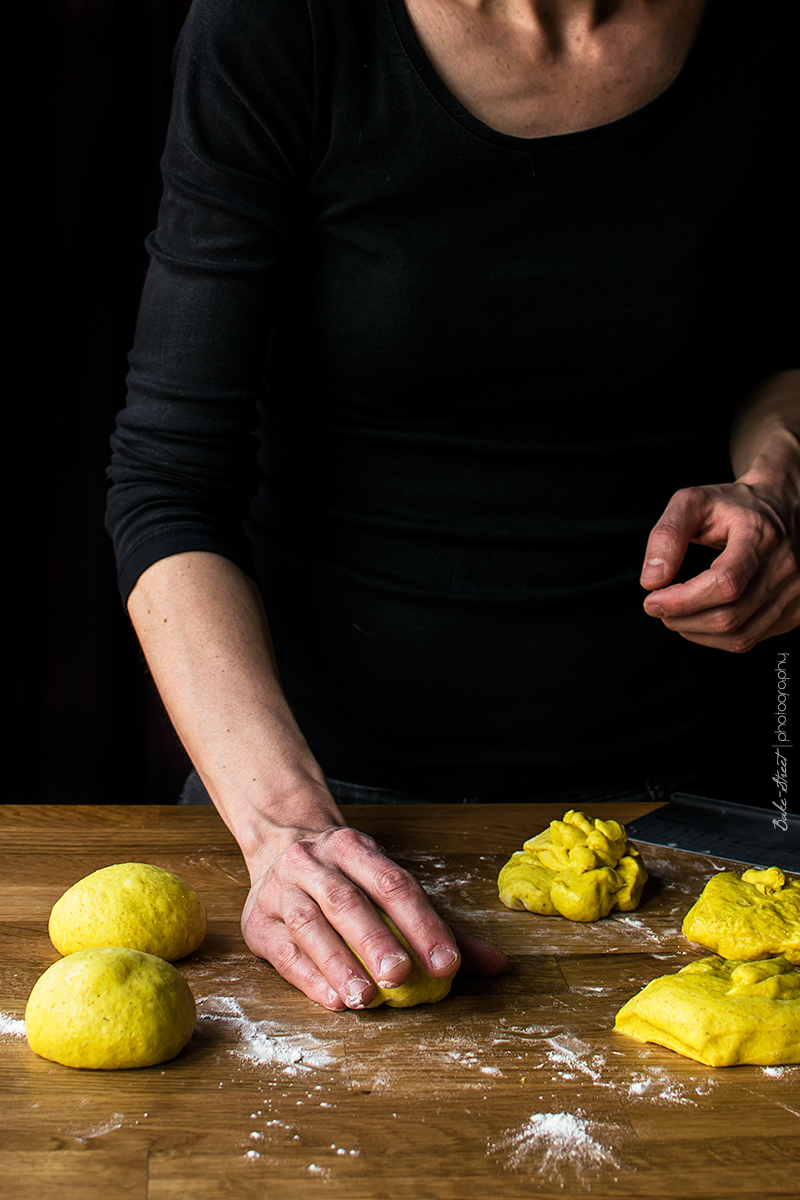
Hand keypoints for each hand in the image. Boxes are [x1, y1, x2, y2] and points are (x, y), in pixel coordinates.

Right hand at [241, 825, 506, 1007]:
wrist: (278, 843)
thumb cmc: (346, 877)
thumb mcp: (389, 884)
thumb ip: (439, 927)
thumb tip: (498, 966)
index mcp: (354, 848)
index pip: (394, 884)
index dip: (422, 923)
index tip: (446, 964)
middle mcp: (313, 862)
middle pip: (348, 901)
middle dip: (375, 940)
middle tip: (401, 976)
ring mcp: (281, 890)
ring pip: (310, 925)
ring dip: (338, 963)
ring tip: (365, 998)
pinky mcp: (258, 922)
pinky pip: (283, 951)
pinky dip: (308, 977)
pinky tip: (332, 1000)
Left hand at [640, 480, 799, 651]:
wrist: (781, 505)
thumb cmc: (732, 504)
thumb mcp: (693, 502)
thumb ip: (667, 534)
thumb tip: (651, 580)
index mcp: (760, 536)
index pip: (725, 584)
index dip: (682, 600)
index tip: (652, 600)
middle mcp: (784, 567)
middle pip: (729, 617)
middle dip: (681, 619)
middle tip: (657, 606)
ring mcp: (794, 592)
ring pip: (739, 637)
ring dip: (695, 632)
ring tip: (675, 614)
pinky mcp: (795, 611)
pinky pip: (749, 639)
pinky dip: (716, 638)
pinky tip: (700, 617)